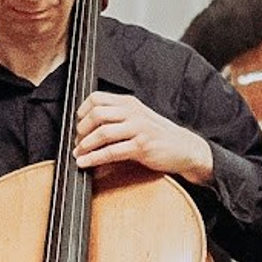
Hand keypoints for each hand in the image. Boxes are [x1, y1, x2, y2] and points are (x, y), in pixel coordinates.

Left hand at [73, 92, 214, 186]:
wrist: (185, 149)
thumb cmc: (159, 136)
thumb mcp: (138, 119)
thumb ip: (117, 118)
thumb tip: (88, 128)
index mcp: (129, 103)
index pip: (97, 98)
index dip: (82, 112)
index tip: (78, 125)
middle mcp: (133, 112)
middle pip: (96, 114)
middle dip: (81, 130)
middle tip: (76, 142)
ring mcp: (138, 129)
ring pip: (102, 132)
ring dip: (85, 145)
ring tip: (78, 154)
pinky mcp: (142, 146)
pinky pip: (112, 152)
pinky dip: (94, 158)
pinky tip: (86, 163)